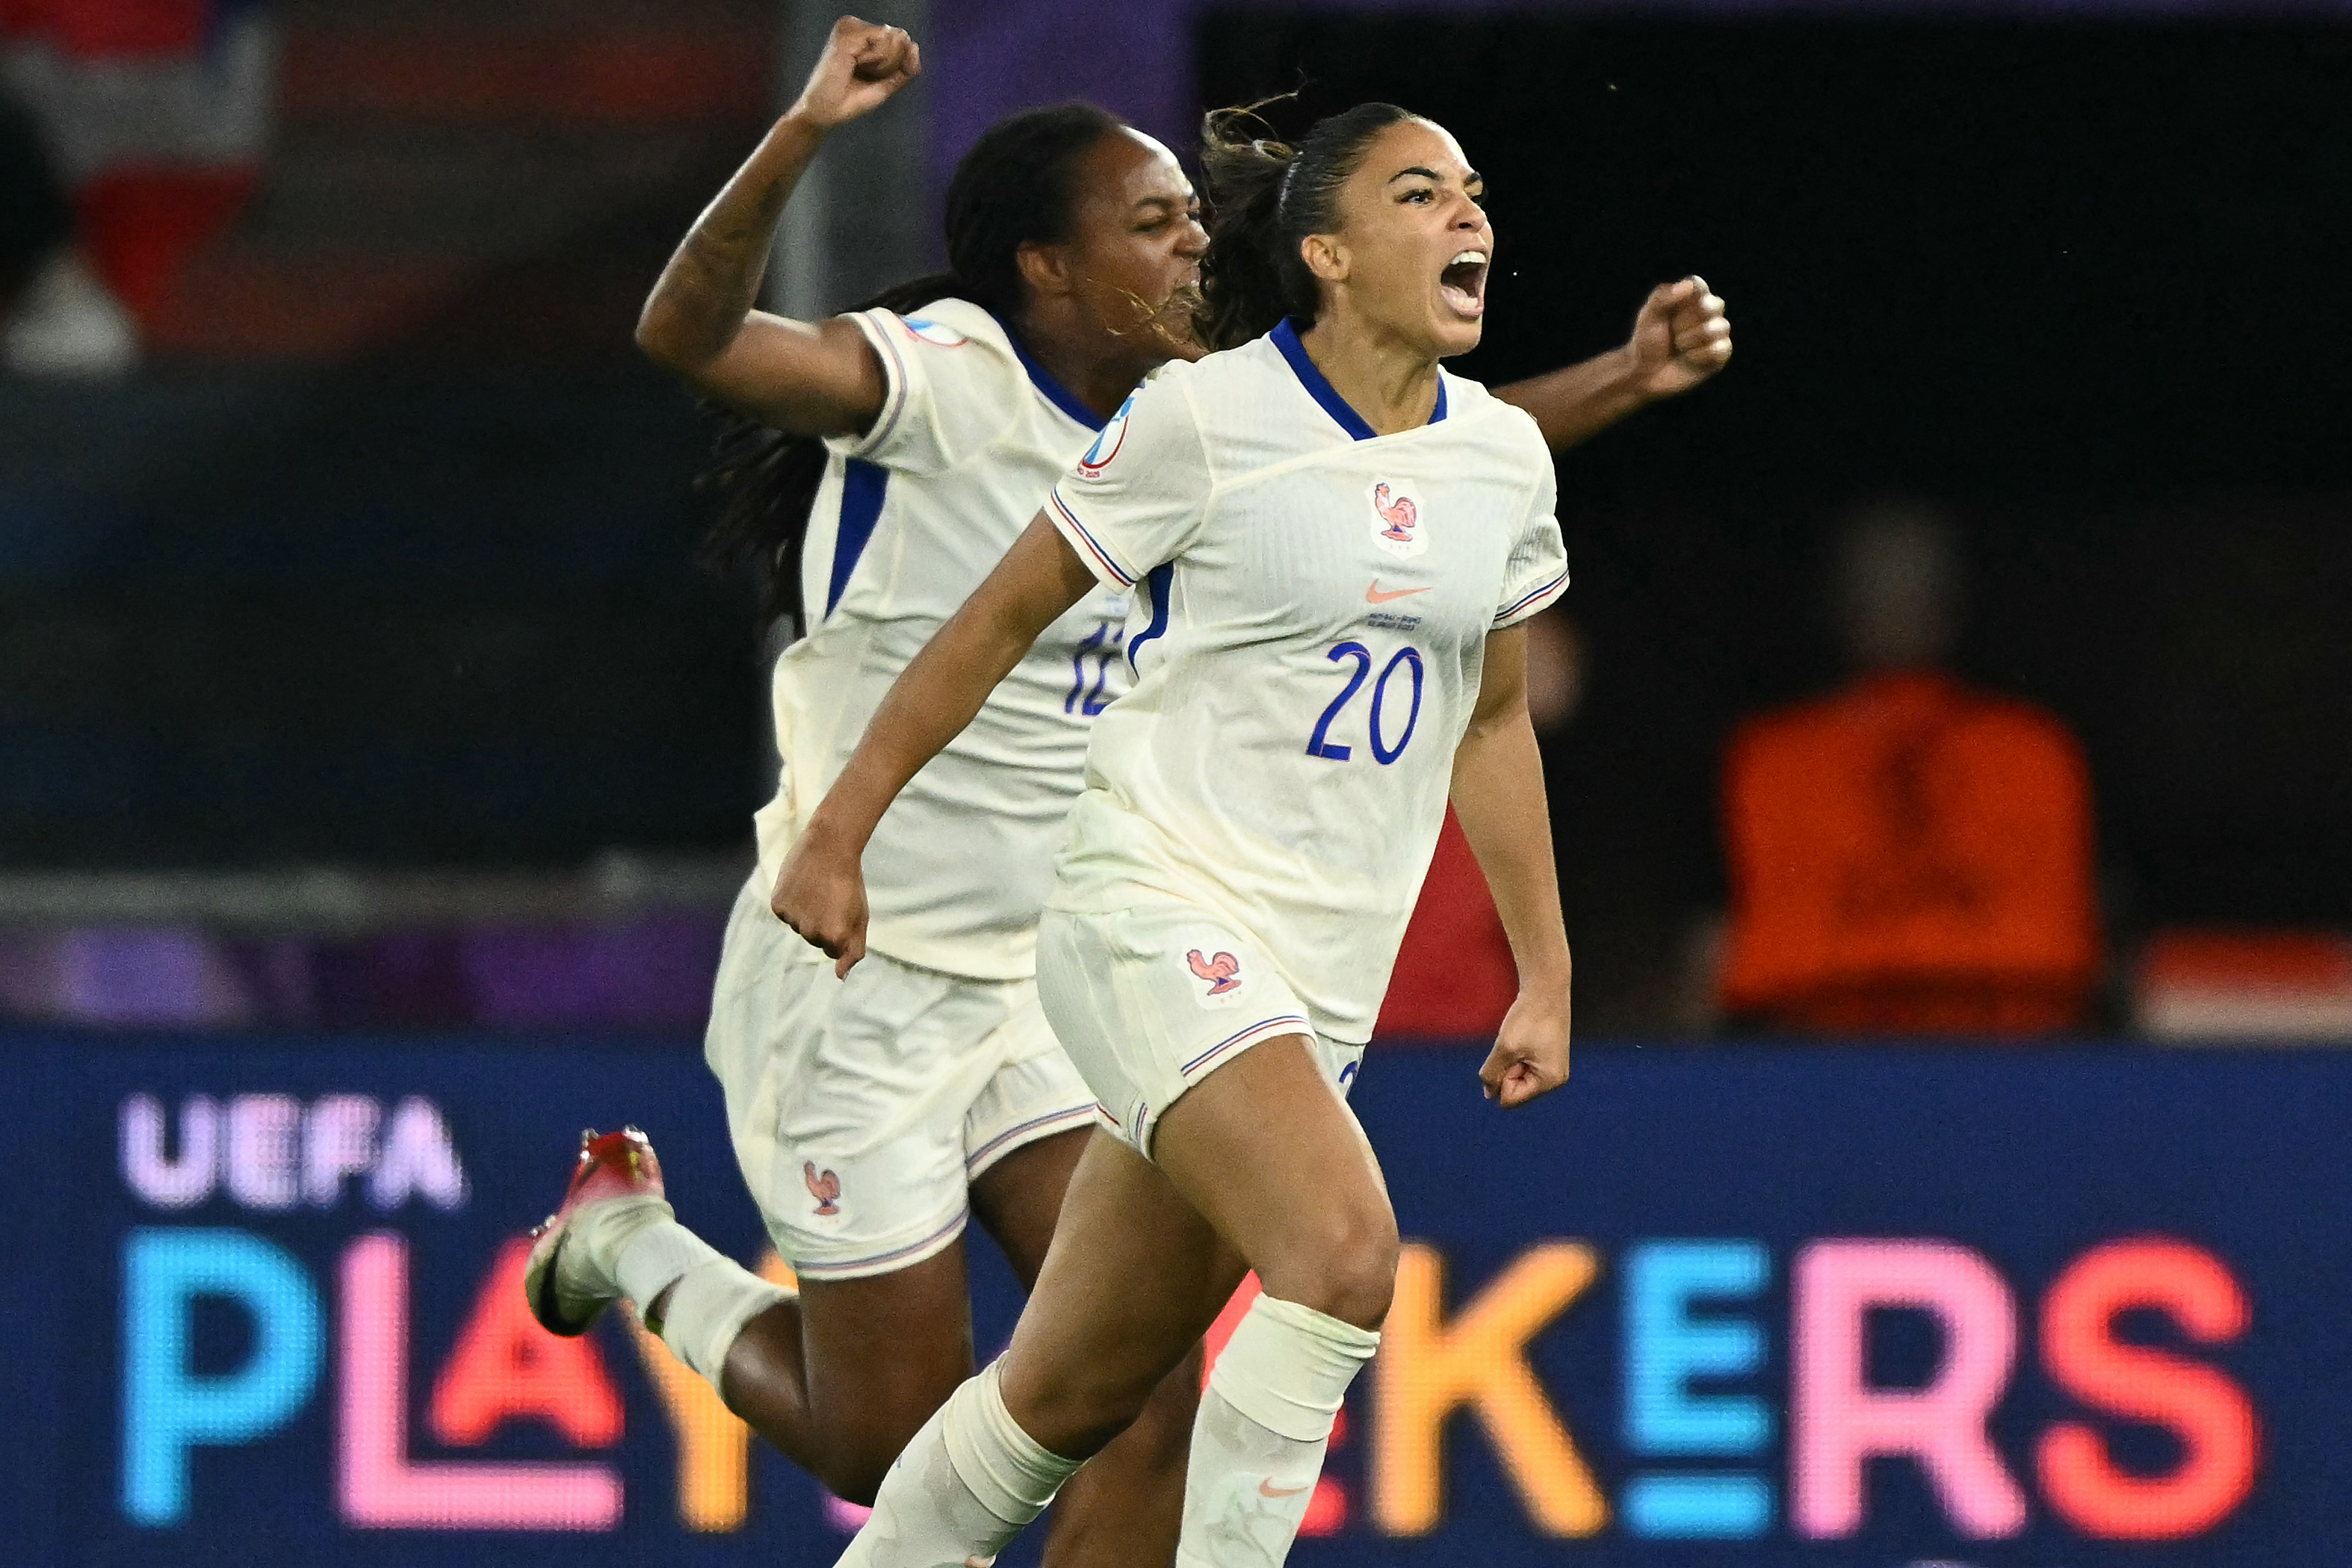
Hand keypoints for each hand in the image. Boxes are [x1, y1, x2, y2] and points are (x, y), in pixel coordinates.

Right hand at [769, 822, 869, 975]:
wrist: (829, 846)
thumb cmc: (849, 882)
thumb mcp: (860, 917)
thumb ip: (853, 951)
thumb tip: (840, 977)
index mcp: (835, 938)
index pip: (833, 951)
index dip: (840, 930)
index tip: (844, 911)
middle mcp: (812, 933)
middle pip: (814, 940)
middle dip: (823, 923)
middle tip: (830, 897)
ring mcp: (793, 920)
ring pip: (799, 927)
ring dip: (807, 912)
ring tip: (816, 889)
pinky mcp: (778, 906)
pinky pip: (785, 914)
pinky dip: (792, 902)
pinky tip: (801, 885)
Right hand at [786, 16, 920, 132]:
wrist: (827, 112)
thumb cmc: (852, 101)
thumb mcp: (887, 85)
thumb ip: (906, 69)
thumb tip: (914, 45)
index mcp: (868, 41)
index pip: (902, 42)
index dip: (900, 64)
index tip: (877, 79)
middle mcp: (859, 30)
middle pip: (899, 38)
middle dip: (891, 64)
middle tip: (864, 76)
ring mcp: (851, 30)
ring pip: (891, 38)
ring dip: (883, 62)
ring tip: (858, 70)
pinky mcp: (847, 33)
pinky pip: (880, 38)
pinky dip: (875, 58)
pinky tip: (856, 64)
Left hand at [1478, 985, 1570, 1107]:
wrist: (1546, 989)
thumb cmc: (1528, 1018)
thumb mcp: (1505, 1048)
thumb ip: (1492, 1073)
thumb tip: (1489, 1095)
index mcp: (1549, 1081)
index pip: (1510, 1099)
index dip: (1500, 1078)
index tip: (1511, 1054)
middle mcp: (1555, 1080)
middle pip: (1514, 1090)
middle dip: (1507, 1069)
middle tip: (1517, 1045)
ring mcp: (1552, 1069)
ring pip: (1517, 1078)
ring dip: (1511, 1061)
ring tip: (1522, 1040)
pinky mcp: (1547, 1059)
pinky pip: (1523, 1067)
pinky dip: (1516, 1055)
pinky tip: (1524, 1039)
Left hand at [1623, 275, 1731, 401]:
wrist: (1645, 373)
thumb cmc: (1646, 341)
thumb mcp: (1648, 316)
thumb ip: (1663, 297)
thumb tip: (1689, 285)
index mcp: (1691, 297)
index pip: (1699, 285)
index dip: (1686, 299)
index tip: (1671, 311)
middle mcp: (1708, 311)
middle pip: (1713, 305)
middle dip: (1687, 320)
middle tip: (1673, 330)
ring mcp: (1716, 332)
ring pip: (1721, 327)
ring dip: (1693, 338)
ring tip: (1678, 345)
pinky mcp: (1720, 354)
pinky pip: (1721, 348)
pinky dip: (1699, 355)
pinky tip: (1689, 358)